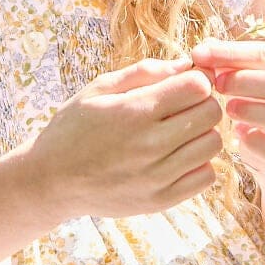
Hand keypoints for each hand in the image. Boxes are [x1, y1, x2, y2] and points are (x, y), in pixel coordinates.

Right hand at [24, 56, 223, 219]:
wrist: (51, 181)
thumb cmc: (74, 128)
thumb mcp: (98, 89)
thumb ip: (144, 72)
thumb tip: (187, 64)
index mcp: (135, 112)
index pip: (198, 87)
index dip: (196, 80)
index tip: (183, 84)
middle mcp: (150, 145)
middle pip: (211, 113)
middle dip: (202, 103)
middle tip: (182, 107)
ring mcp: (158, 177)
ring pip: (213, 144)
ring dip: (201, 133)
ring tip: (178, 133)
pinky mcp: (161, 200)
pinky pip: (206, 176)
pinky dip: (198, 164)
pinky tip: (177, 157)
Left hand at [190, 38, 264, 177]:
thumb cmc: (257, 110)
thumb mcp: (247, 84)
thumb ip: (228, 67)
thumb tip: (202, 50)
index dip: (233, 53)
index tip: (201, 54)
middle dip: (247, 81)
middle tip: (217, 83)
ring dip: (254, 110)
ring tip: (228, 108)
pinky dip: (259, 142)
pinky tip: (240, 136)